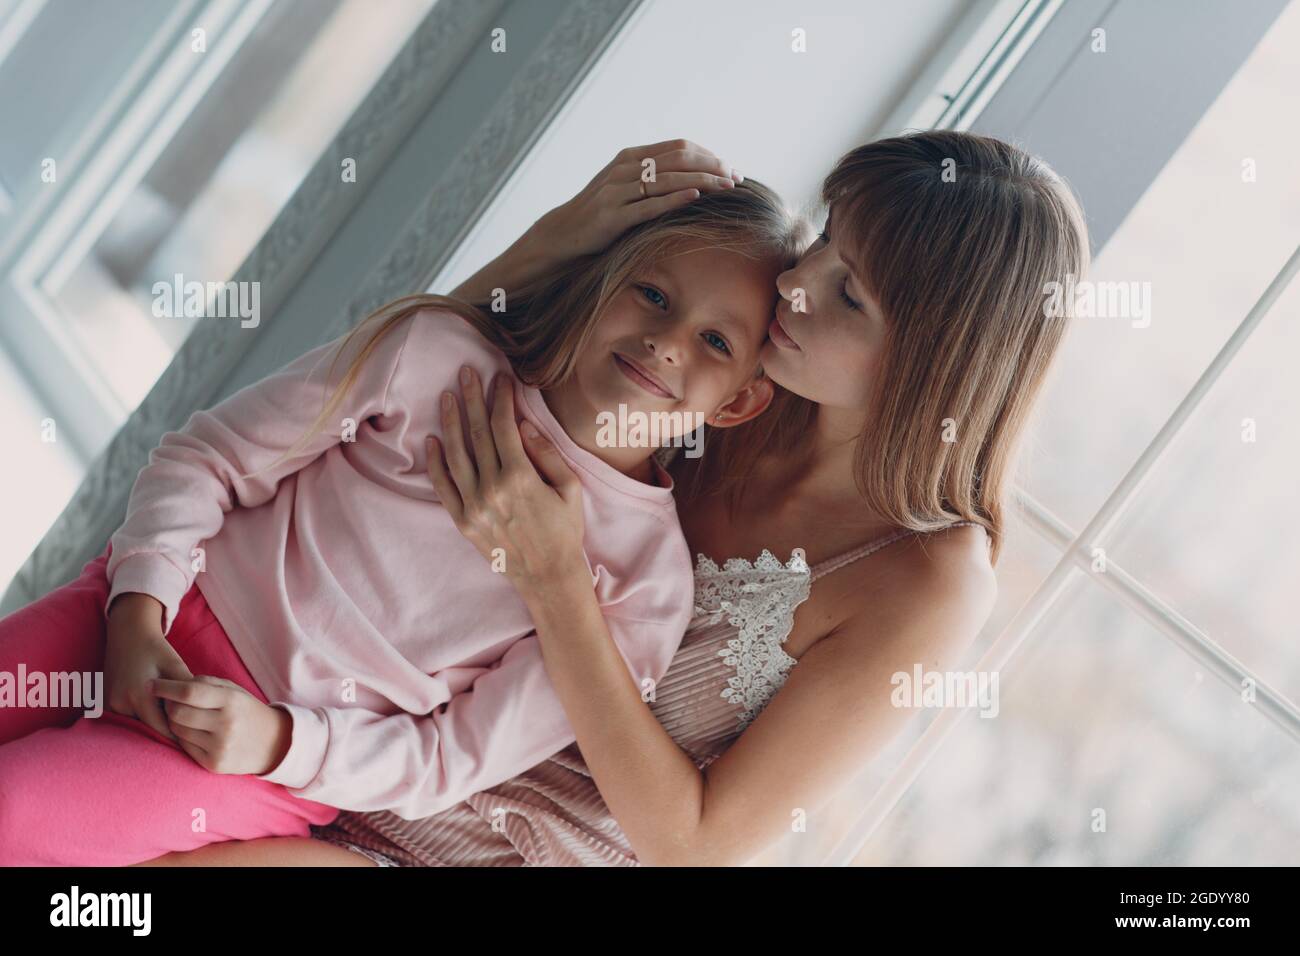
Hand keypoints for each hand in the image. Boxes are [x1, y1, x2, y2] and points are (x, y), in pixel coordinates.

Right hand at [104, 593, 193, 742]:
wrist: (128, 634)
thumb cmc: (156, 649)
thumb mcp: (175, 666)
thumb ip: (186, 690)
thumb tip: (202, 713)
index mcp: (139, 695)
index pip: (161, 728)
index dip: (178, 737)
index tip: (194, 742)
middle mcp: (121, 703)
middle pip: (148, 729)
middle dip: (166, 733)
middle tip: (188, 738)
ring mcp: (110, 705)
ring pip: (137, 725)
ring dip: (152, 726)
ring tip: (175, 727)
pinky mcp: (105, 703)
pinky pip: (127, 719)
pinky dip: (141, 720)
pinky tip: (156, 716)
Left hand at [151, 675, 291, 775]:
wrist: (274, 744)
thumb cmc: (247, 711)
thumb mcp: (234, 691)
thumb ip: (205, 684)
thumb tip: (173, 684)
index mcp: (231, 701)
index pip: (189, 692)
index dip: (165, 687)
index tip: (152, 684)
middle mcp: (225, 724)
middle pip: (177, 713)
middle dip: (167, 705)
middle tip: (168, 701)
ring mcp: (219, 747)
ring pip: (177, 731)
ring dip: (174, 721)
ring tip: (183, 715)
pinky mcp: (213, 764)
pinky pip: (184, 747)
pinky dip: (183, 737)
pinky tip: (192, 731)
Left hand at [426, 366, 586, 590]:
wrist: (548, 577)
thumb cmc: (564, 531)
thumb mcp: (568, 488)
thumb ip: (545, 454)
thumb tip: (523, 423)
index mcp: (520, 478)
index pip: (504, 426)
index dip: (500, 398)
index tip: (499, 378)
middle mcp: (492, 489)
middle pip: (477, 434)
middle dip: (471, 399)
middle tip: (466, 372)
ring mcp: (474, 506)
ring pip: (456, 455)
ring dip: (450, 422)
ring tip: (447, 397)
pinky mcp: (463, 521)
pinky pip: (443, 487)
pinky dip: (436, 463)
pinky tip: (433, 441)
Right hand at [531, 139, 740, 261]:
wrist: (563, 232)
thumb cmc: (600, 212)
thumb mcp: (624, 187)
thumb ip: (651, 177)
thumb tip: (690, 177)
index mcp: (630, 157)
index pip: (679, 147)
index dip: (708, 155)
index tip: (730, 168)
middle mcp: (624, 168)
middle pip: (678, 159)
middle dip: (712, 167)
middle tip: (737, 177)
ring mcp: (617, 191)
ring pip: (668, 180)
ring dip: (702, 182)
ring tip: (727, 188)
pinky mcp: (613, 217)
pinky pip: (649, 205)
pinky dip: (674, 199)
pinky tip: (695, 198)